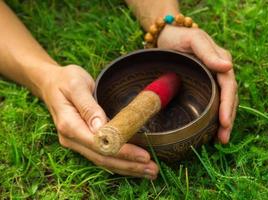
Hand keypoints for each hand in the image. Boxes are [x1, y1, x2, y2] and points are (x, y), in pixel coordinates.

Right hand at [40, 65, 158, 178]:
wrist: (51, 84)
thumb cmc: (65, 80)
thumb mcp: (76, 85)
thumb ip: (88, 106)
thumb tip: (100, 127)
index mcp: (69, 124)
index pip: (99, 144)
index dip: (122, 152)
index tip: (143, 155)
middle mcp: (72, 138)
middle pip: (103, 158)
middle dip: (129, 165)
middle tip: (153, 169)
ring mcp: (76, 142)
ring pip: (103, 161)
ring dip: (127, 168)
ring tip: (149, 171)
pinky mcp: (82, 141)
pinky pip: (101, 156)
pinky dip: (119, 162)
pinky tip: (133, 166)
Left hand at [158, 25, 237, 143]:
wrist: (166, 37)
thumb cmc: (179, 37)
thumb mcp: (194, 40)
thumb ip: (209, 53)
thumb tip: (228, 67)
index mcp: (220, 61)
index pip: (228, 86)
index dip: (228, 105)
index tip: (225, 122)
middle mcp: (219, 72)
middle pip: (228, 98)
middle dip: (228, 119)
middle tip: (223, 139)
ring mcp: (211, 80)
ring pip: (222, 103)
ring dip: (223, 122)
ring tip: (220, 141)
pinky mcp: (202, 86)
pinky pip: (211, 102)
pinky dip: (214, 117)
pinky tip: (211, 131)